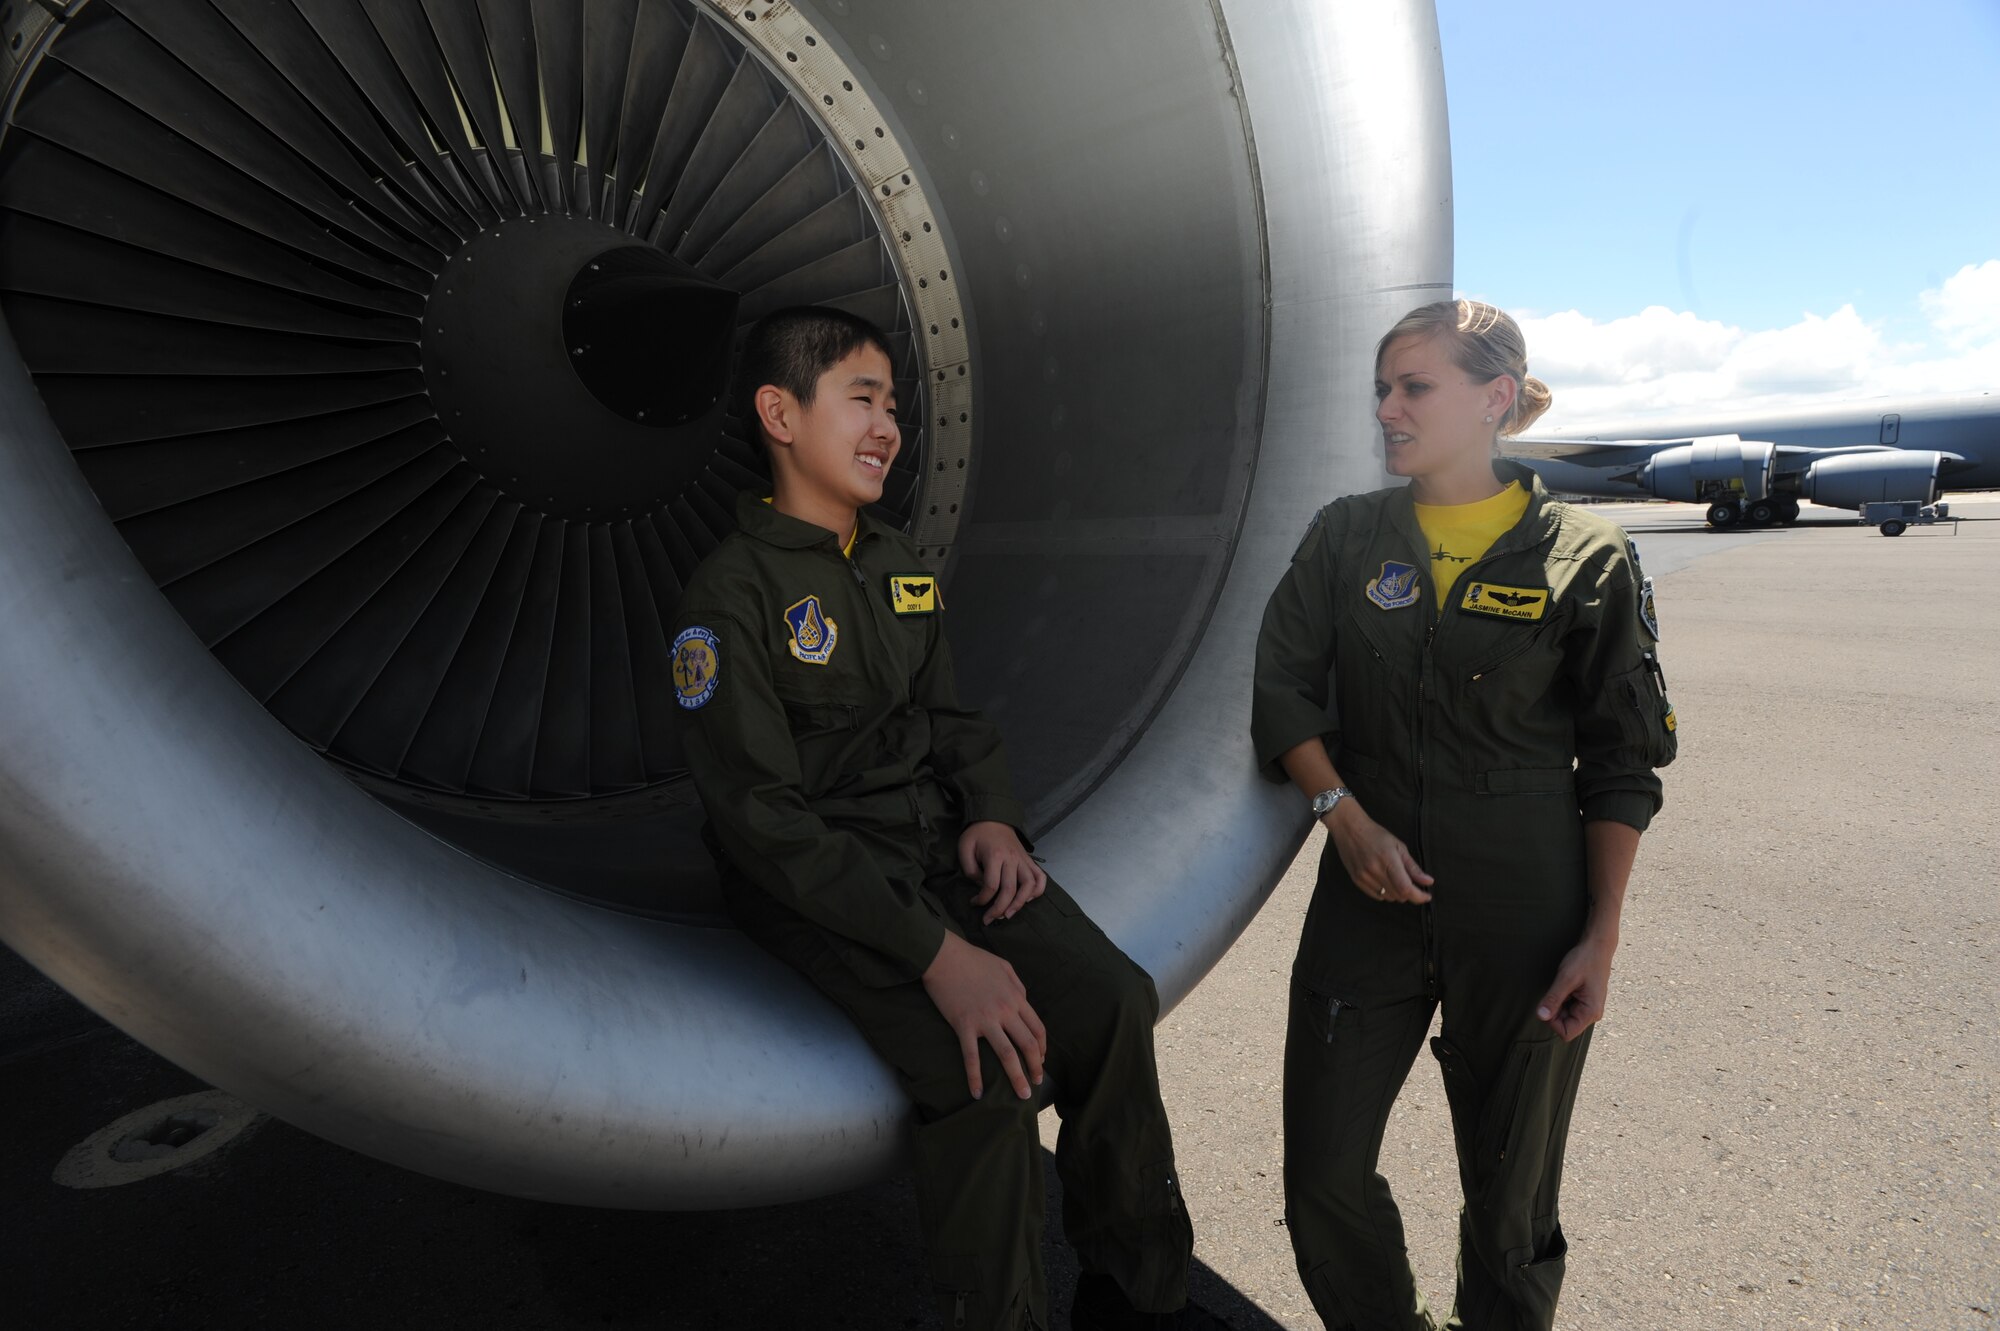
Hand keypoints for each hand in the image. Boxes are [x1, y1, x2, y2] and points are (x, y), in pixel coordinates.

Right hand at [921, 931, 1047, 1099]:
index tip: (1041, 1059)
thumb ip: (1018, 986)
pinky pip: (972, 1057)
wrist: (944, 956)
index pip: (1037, 1028)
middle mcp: (1005, 1011)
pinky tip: (977, 1093)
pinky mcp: (964, 1025)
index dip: (1042, 1047)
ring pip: (1007, 1055)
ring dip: (1017, 1078)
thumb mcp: (1004, 967)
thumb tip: (1024, 1002)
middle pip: (1028, 1045)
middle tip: (1036, 1083)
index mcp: (1016, 997)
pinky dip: (975, 1077)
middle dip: (1036, 1067)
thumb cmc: (973, 958)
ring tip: (1022, 1095)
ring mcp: (985, 1020)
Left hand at [958, 821, 1047, 923]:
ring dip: (1020, 903)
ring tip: (1009, 914)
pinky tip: (1028, 900)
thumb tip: (982, 887)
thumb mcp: (965, 848)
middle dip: (999, 909)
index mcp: (995, 856)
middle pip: (1010, 889)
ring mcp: (1023, 860)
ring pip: (1029, 886)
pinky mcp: (1029, 860)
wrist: (993, 817)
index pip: (991, 885)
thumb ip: (970, 870)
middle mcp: (1012, 859)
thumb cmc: (976, 834)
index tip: (974, 902)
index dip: (982, 899)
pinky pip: (1040, 877)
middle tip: (989, 919)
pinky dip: (1038, 890)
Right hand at [1325, 801, 1433, 902]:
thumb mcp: (1398, 846)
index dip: (1419, 896)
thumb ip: (1413, 867)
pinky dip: (1385, 893)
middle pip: (1398, 895)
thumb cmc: (1376, 835)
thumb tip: (1428, 881)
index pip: (1405, 888)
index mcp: (1388, 860)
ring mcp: (1364, 877)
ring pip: (1388, 897)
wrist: (1350, 829)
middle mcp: (1375, 871)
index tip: (1427, 896)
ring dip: (1397, 893)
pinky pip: (1376, 896)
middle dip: (1410, 894)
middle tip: (1413, 884)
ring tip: (1397, 880)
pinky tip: (1386, 882)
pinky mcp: (1357, 880)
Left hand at [1536, 935, 1615, 1040]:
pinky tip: (1567, 985)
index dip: (1553, 1021)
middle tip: (1557, 990)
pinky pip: (1568, 1007)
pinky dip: (1562, 998)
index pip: (1566, 1033)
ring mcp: (1589, 1008)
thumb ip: (1553, 999)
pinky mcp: (1585, 1002)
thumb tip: (1541, 1016)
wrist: (1598, 946)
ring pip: (1565, 1016)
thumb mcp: (1566, 978)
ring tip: (1565, 986)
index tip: (1550, 1002)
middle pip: (1565, 1025)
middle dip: (1555, 1010)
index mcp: (1591, 1012)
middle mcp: (1592, 1014)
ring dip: (1558, 1003)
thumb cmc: (1585, 960)